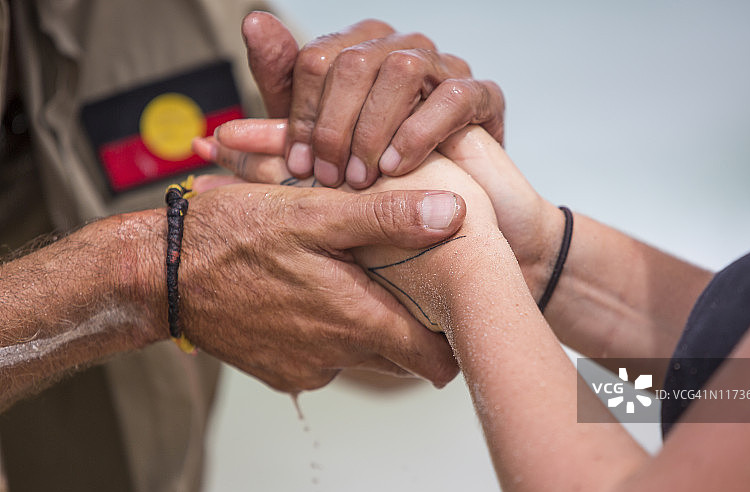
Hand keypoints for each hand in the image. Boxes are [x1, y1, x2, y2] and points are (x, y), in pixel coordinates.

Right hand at [147, 183, 465, 391]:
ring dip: (366, 327)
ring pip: (362, 357)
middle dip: (412, 330)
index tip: (454, 317)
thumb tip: (453, 214)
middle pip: (401, 358)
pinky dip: (329, 334)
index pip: (433, 359)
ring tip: (354, 282)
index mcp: (356, 320)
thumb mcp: (313, 213)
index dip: (451, 342)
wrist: (162, 273)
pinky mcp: (280, 373)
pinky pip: (325, 360)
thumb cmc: (235, 236)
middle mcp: (336, 356)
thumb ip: (387, 217)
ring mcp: (306, 369)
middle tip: (408, 286)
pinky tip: (311, 296)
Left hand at [239, 12, 504, 187]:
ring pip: (401, 72)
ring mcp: (443, 66)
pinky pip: (452, 98)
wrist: (443, 199)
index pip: (315, 59)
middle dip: (333, 127)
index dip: (300, 115)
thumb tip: (254, 22)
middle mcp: (400, 47)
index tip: (296, 165)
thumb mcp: (319, 130)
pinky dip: (419, 133)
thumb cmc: (374, 163)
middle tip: (328, 178)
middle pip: (353, 64)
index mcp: (358, 49)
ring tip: (362, 179)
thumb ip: (285, 81)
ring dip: (373, 131)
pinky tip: (397, 168)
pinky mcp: (482, 94)